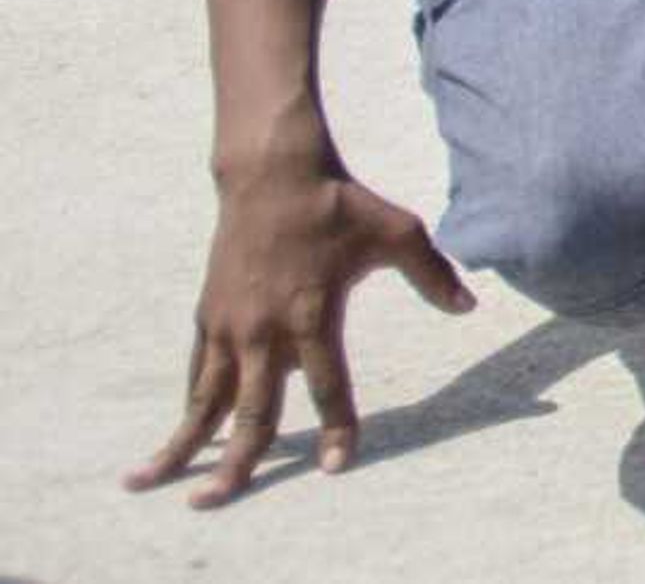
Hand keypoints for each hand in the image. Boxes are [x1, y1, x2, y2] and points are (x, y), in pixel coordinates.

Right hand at [130, 161, 471, 507]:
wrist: (272, 173)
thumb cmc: (339, 203)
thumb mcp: (398, 232)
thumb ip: (432, 275)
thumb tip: (469, 308)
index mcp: (313, 312)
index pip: (329, 384)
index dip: (336, 427)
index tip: (335, 466)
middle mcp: (265, 327)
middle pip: (252, 409)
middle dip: (237, 459)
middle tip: (216, 500)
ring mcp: (231, 323)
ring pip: (206, 397)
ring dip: (183, 441)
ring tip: (146, 479)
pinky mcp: (209, 313)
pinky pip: (199, 369)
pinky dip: (193, 401)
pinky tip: (188, 427)